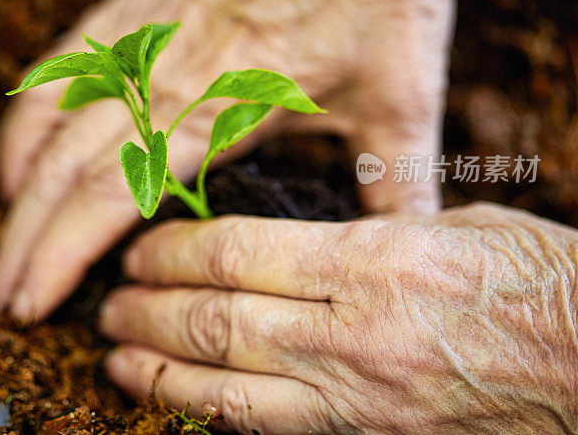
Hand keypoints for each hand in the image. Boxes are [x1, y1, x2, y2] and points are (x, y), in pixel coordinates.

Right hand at [0, 0, 472, 319]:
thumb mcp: (400, 97)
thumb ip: (397, 182)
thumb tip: (410, 247)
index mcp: (217, 107)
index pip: (112, 195)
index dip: (62, 256)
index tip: (34, 306)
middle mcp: (159, 75)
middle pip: (62, 173)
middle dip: (22, 246)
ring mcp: (139, 36)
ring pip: (48, 123)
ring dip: (16, 192)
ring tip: (5, 248)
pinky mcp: (134, 6)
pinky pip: (58, 68)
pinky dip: (28, 120)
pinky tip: (22, 157)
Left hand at [99, 202, 577, 433]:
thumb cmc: (532, 279)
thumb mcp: (449, 227)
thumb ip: (364, 233)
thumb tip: (298, 241)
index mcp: (370, 261)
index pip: (232, 253)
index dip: (170, 252)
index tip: (140, 250)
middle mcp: (350, 333)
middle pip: (213, 322)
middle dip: (147, 314)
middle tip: (110, 306)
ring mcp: (355, 399)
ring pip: (224, 391)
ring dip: (157, 377)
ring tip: (116, 362)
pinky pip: (268, 432)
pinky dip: (211, 419)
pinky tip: (179, 406)